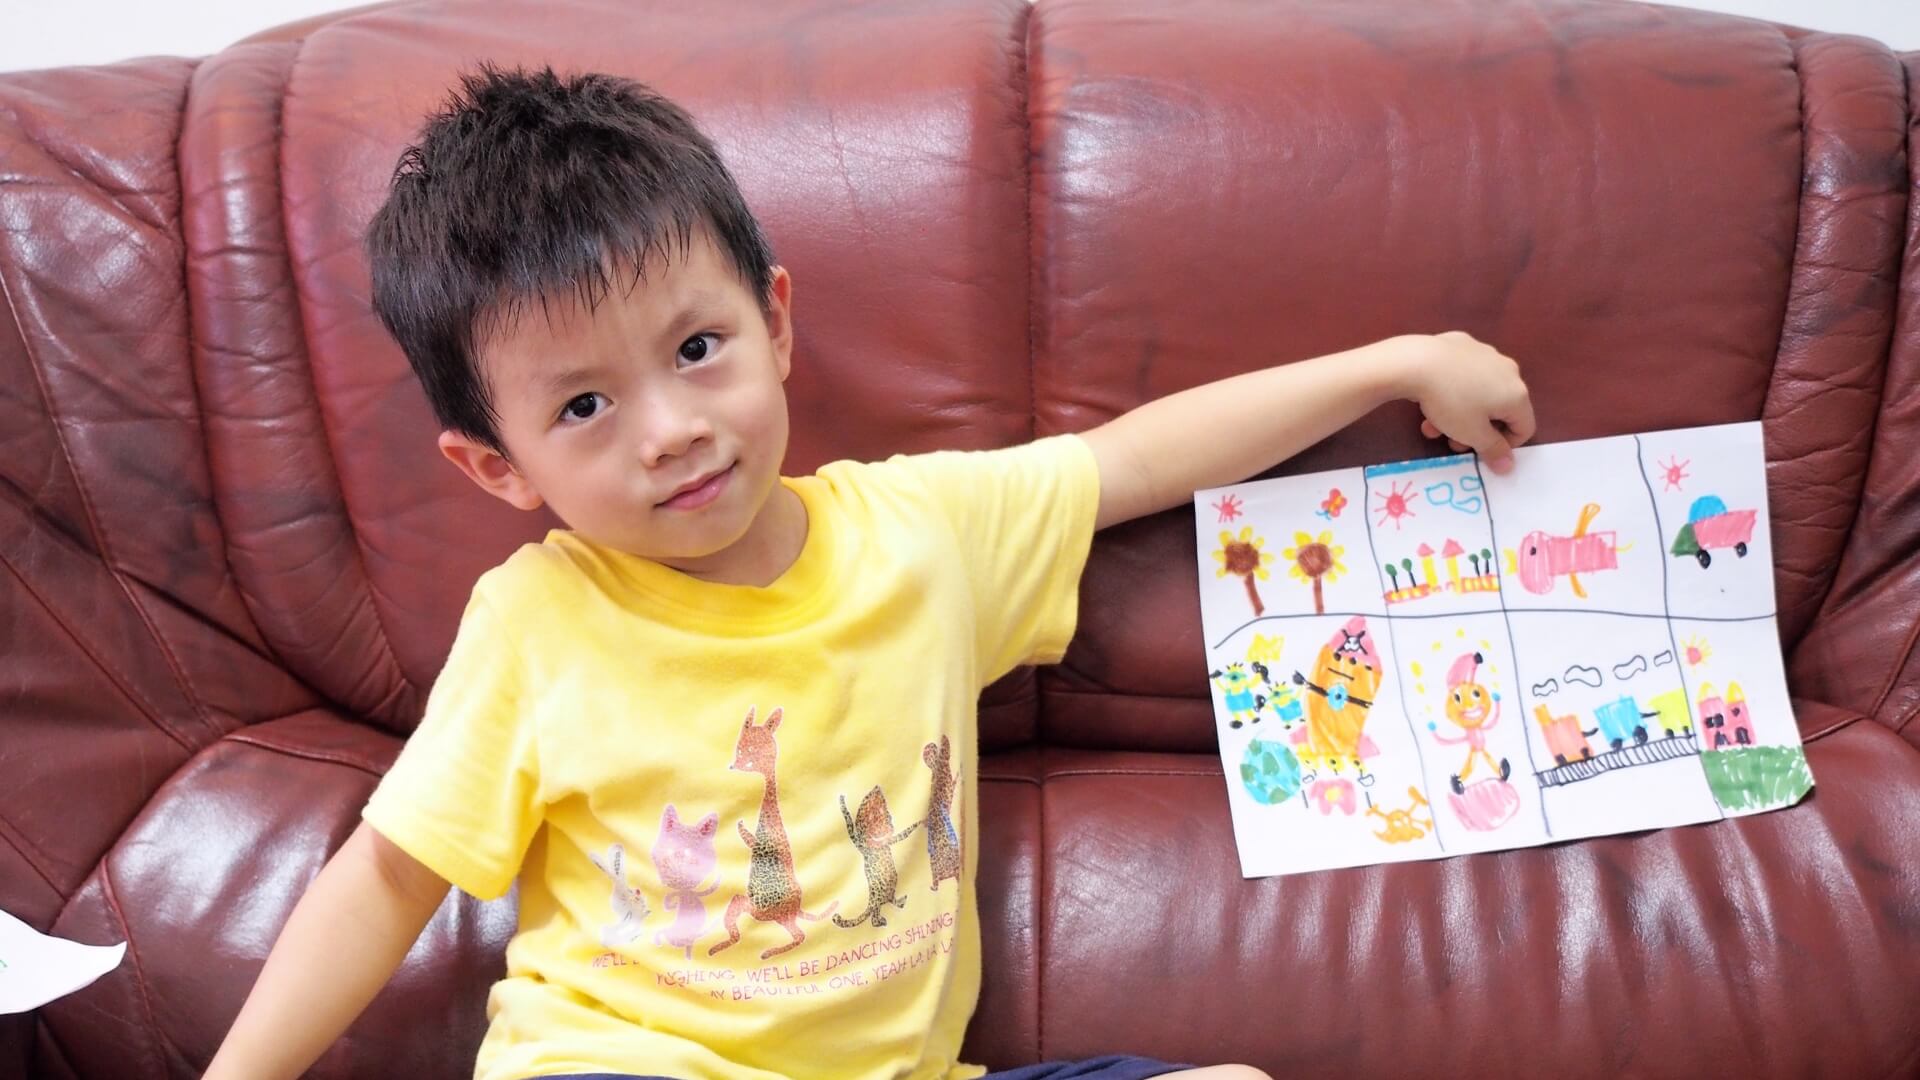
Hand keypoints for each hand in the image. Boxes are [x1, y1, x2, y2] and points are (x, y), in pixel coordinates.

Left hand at [1400, 331, 1534, 473]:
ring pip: (1479, 393)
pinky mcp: (1463, 343)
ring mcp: (1485, 353)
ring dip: (1459, 415)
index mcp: (1517, 394)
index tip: (1480, 452)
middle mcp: (1508, 370)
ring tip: (1432, 425)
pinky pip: (1463, 374)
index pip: (1524, 428)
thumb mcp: (1472, 433)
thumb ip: (1493, 450)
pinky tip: (1429, 395)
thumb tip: (1508, 465)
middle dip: (1476, 431)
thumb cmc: (1451, 402)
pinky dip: (1452, 390)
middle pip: (1499, 410)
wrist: (1416, 361)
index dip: (1504, 446)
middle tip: (1452, 441)